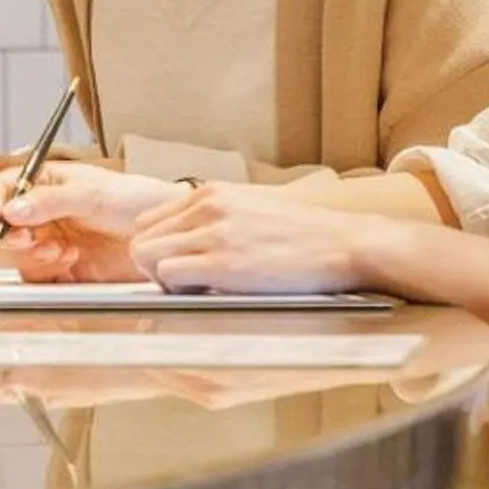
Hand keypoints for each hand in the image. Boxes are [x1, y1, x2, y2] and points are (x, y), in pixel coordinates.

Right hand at [0, 160, 187, 281]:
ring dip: (26, 255)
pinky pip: (32, 275)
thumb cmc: (134, 199)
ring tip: (58, 250)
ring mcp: (43, 240)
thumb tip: (10, 210)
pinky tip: (70, 259)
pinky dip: (45, 270)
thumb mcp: (92, 192)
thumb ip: (49, 201)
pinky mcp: (56, 268)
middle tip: (26, 239)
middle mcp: (35, 212)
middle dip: (5, 236)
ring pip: (9, 254)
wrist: (164, 236)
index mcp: (40, 181)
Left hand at [130, 183, 375, 294]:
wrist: (348, 244)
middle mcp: (207, 206)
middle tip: (187, 286)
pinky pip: (169, 278)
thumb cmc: (306, 237)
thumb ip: (217, 219)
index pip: (150, 221)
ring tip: (199, 291)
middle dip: (155, 268)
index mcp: (212, 192)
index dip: (159, 250)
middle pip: (141, 240)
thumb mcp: (252, 210)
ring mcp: (214, 233)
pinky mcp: (224, 264)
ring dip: (164, 281)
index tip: (180, 267)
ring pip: (146, 257)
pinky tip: (209, 295)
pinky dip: (178, 292)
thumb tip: (188, 245)